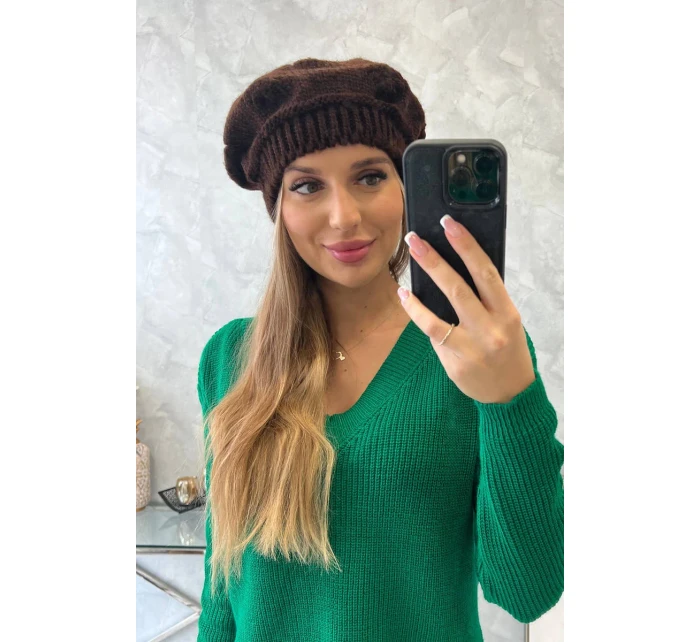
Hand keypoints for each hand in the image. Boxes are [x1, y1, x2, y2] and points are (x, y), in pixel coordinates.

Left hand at [398, 215, 534, 403]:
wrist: (510, 394)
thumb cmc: (508, 350)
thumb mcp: (507, 321)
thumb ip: (486, 300)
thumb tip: (456, 268)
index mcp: (507, 313)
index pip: (486, 273)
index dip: (467, 246)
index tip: (450, 225)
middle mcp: (491, 328)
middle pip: (460, 287)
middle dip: (435, 260)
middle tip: (415, 238)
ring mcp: (472, 346)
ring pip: (441, 311)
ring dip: (421, 284)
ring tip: (407, 262)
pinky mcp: (455, 360)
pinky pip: (432, 332)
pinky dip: (416, 312)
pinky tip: (405, 296)